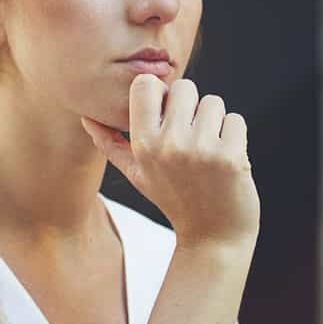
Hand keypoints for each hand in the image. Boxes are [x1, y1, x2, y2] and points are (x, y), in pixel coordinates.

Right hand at [82, 75, 258, 250]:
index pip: (146, 84)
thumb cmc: (175, 201)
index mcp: (143, 146)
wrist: (212, 238)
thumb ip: (111, 145)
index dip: (161, 93)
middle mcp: (170, 145)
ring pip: (213, 102)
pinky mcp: (232, 157)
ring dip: (215, 123)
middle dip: (192, 108)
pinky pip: (236, 120)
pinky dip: (235, 136)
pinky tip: (227, 161)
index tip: (168, 115)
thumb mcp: (137, 175)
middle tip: (192, 140)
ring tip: (209, 153)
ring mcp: (202, 150)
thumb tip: (87, 118)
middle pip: (184, 87)